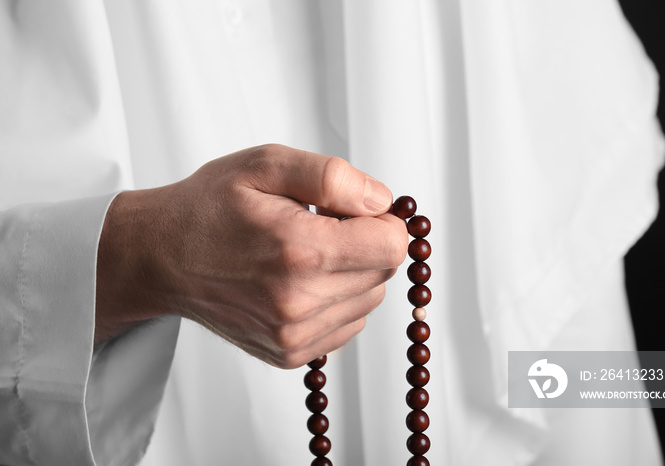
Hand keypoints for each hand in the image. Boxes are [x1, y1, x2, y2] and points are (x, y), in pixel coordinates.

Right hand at [96, 144, 407, 367]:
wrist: (160, 257)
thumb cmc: (210, 207)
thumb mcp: (266, 165)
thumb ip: (332, 177)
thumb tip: (382, 200)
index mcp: (300, 251)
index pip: (393, 246)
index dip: (384, 221)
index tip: (357, 211)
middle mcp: (299, 302)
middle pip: (384, 273)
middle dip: (366, 244)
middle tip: (323, 227)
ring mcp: (293, 335)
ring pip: (369, 300)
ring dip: (352, 274)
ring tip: (305, 254)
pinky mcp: (289, 353)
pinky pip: (347, 324)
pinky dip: (336, 300)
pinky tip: (300, 281)